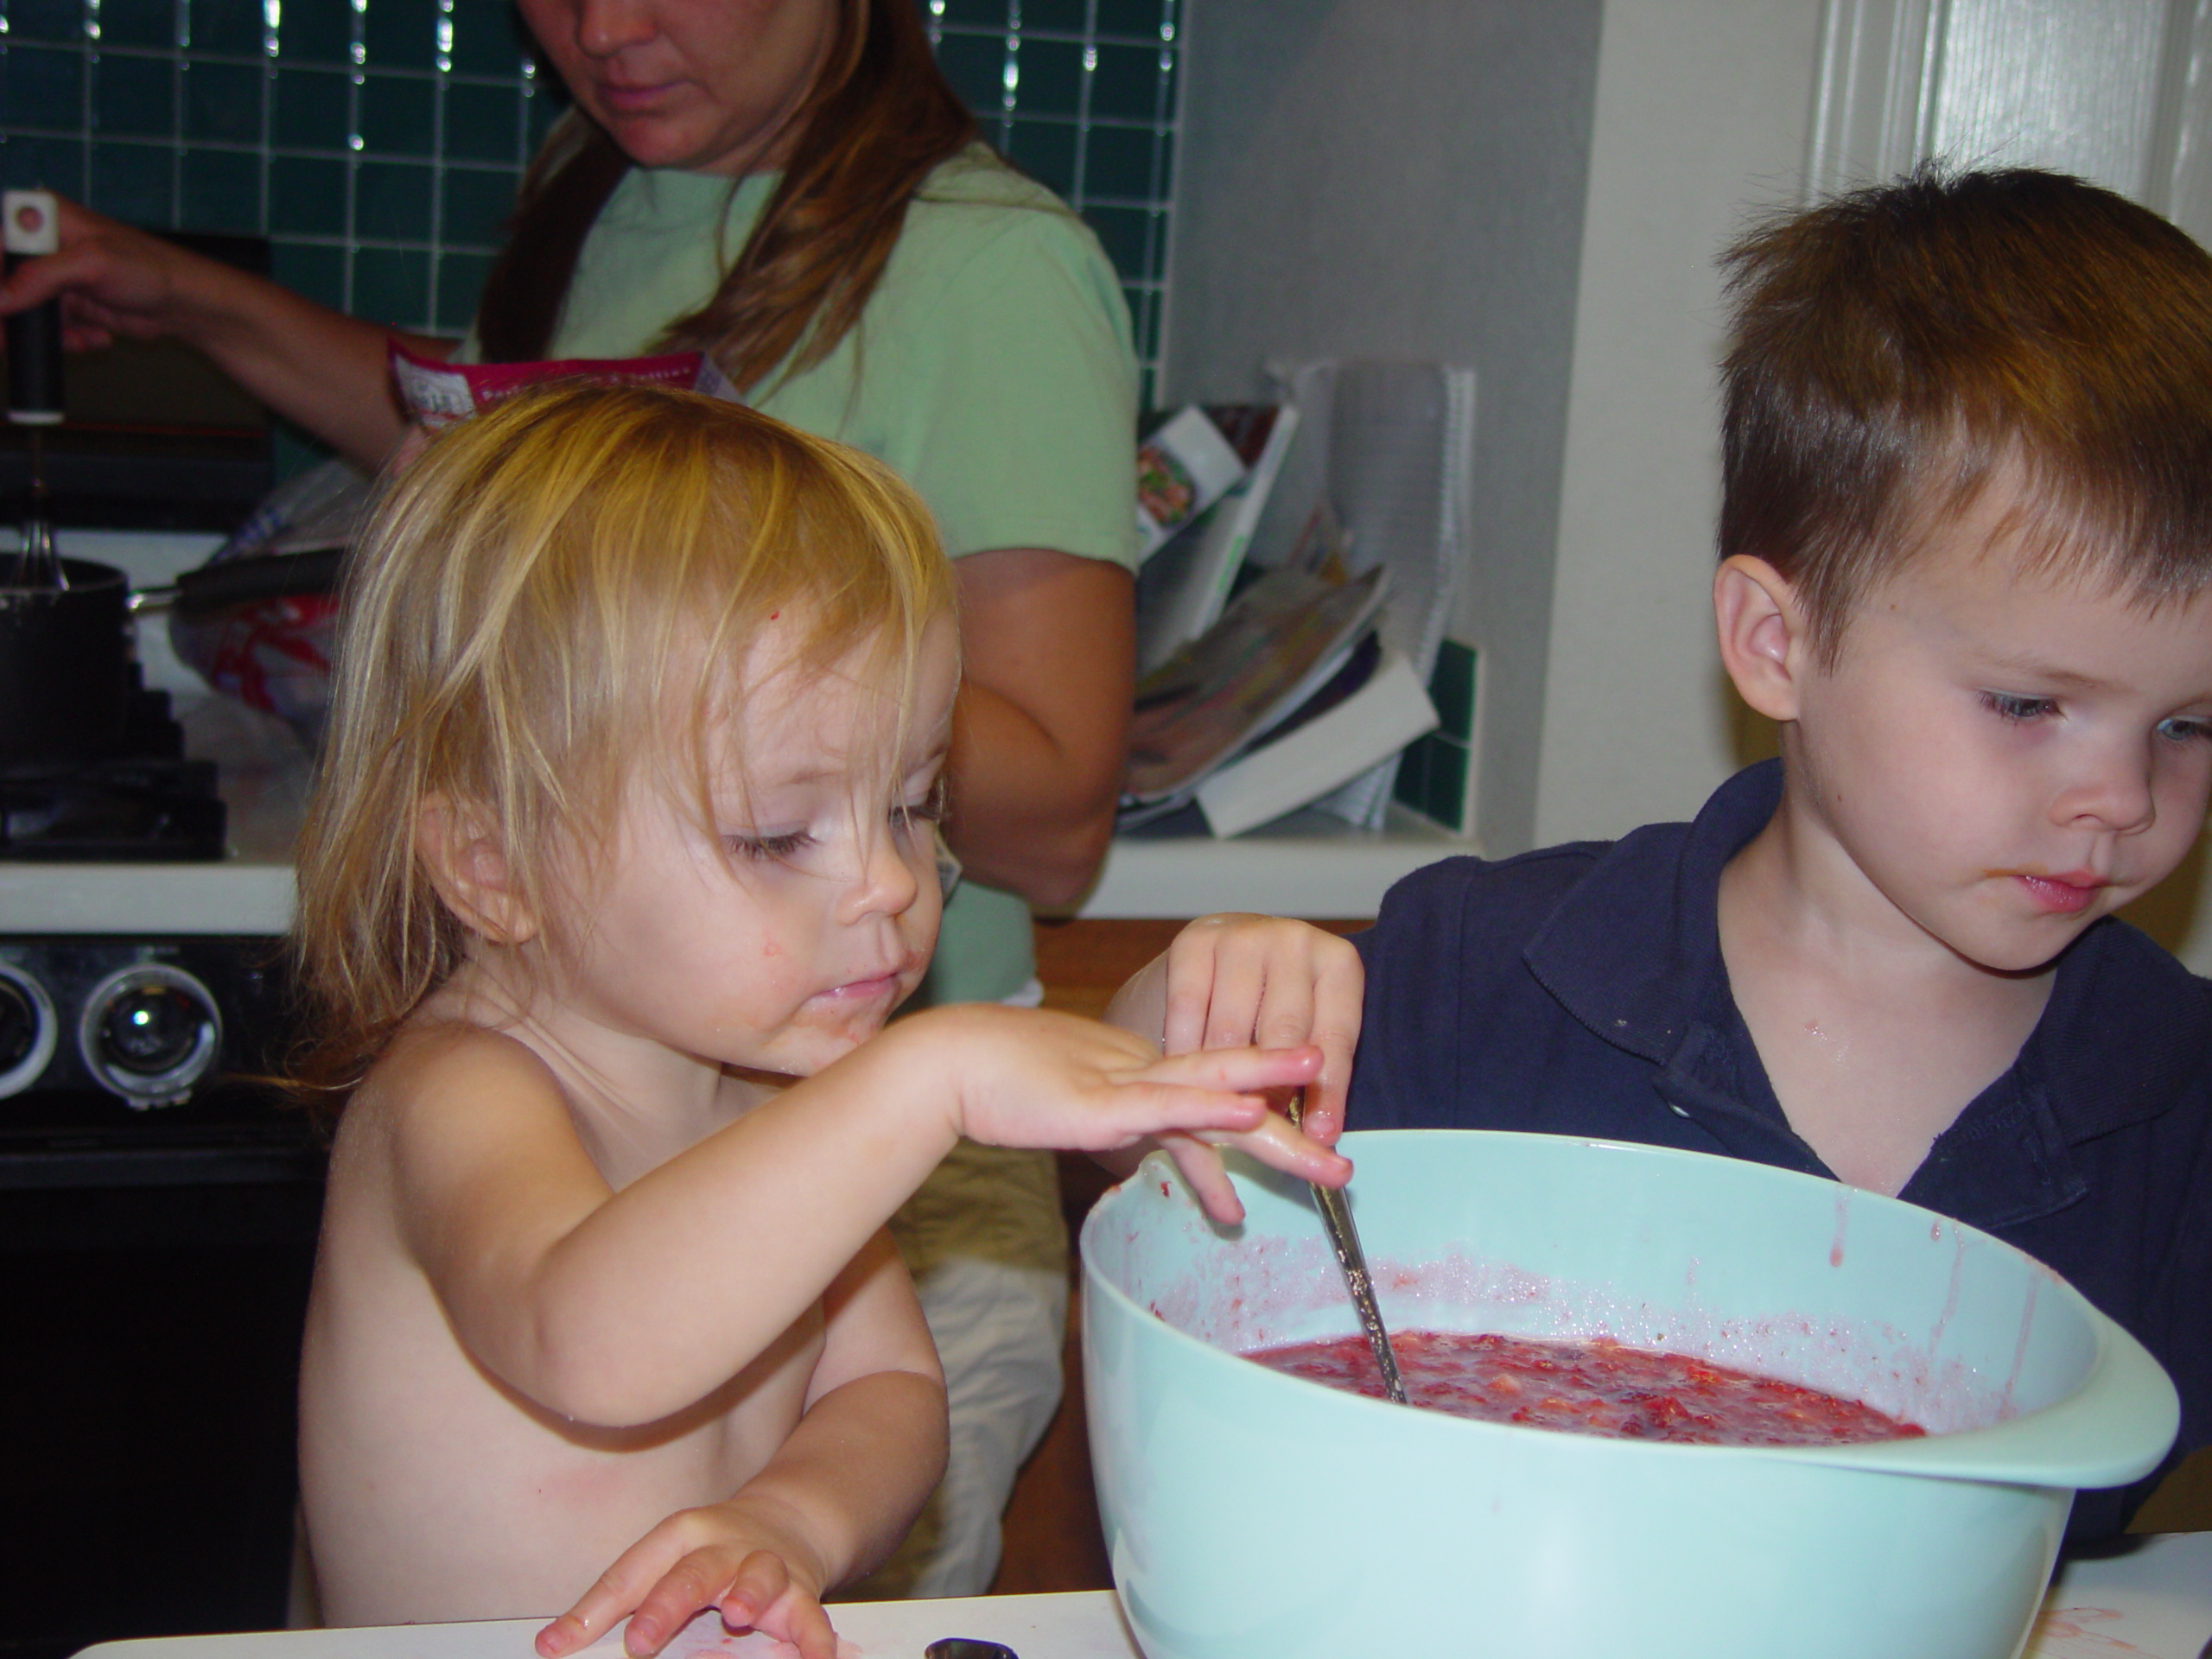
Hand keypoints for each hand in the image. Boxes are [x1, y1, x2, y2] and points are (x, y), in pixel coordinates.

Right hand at [0, 194, 203, 349]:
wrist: (185, 303)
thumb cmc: (151, 269)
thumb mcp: (93, 264)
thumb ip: (41, 276)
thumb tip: (1, 298)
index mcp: (39, 217)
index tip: (5, 306)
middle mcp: (42, 243)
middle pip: (6, 280)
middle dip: (15, 312)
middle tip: (16, 336)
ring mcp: (54, 275)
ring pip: (23, 309)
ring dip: (46, 330)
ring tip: (78, 338)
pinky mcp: (68, 302)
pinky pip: (49, 326)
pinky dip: (67, 338)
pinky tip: (94, 338)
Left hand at [535, 1499, 836, 1658]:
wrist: (786, 1522)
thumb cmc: (706, 1554)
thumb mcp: (657, 1566)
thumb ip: (608, 1605)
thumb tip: (549, 1646)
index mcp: (680, 1537)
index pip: (633, 1571)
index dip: (600, 1607)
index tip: (565, 1643)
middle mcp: (723, 1548)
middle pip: (694, 1571)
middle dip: (668, 1603)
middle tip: (642, 1640)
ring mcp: (766, 1567)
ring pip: (760, 1574)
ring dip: (750, 1591)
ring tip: (739, 1613)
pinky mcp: (802, 1592)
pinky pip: (810, 1615)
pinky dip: (815, 1637)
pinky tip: (814, 1657)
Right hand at [899, 1004, 1349, 1222]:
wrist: (949, 1065)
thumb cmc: (1002, 1090)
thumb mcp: (1077, 1117)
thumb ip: (1121, 1133)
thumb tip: (1153, 1159)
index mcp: (1143, 1078)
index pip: (1216, 1103)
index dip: (1265, 1126)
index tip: (1307, 1155)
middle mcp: (1146, 1075)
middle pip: (1234, 1100)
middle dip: (1291, 1134)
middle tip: (1342, 1165)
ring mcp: (1126, 1086)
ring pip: (1215, 1099)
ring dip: (1276, 1114)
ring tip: (1321, 1144)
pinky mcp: (1100, 1101)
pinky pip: (1167, 1104)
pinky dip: (1211, 1109)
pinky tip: (1249, 1114)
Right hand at [1154, 915, 1363, 1140]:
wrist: (1223, 952)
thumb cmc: (1276, 1001)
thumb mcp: (1309, 1030)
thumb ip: (1315, 1075)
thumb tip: (1320, 1135)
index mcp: (1338, 963)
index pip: (1335, 1036)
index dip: (1327, 1091)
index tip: (1319, 1135)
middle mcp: (1294, 941)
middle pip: (1284, 1030)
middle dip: (1272, 1088)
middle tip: (1260, 1128)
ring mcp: (1241, 936)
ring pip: (1231, 1028)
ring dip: (1223, 1077)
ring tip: (1220, 1111)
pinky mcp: (1194, 941)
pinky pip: (1188, 1011)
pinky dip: (1185, 1051)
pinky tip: (1184, 1077)